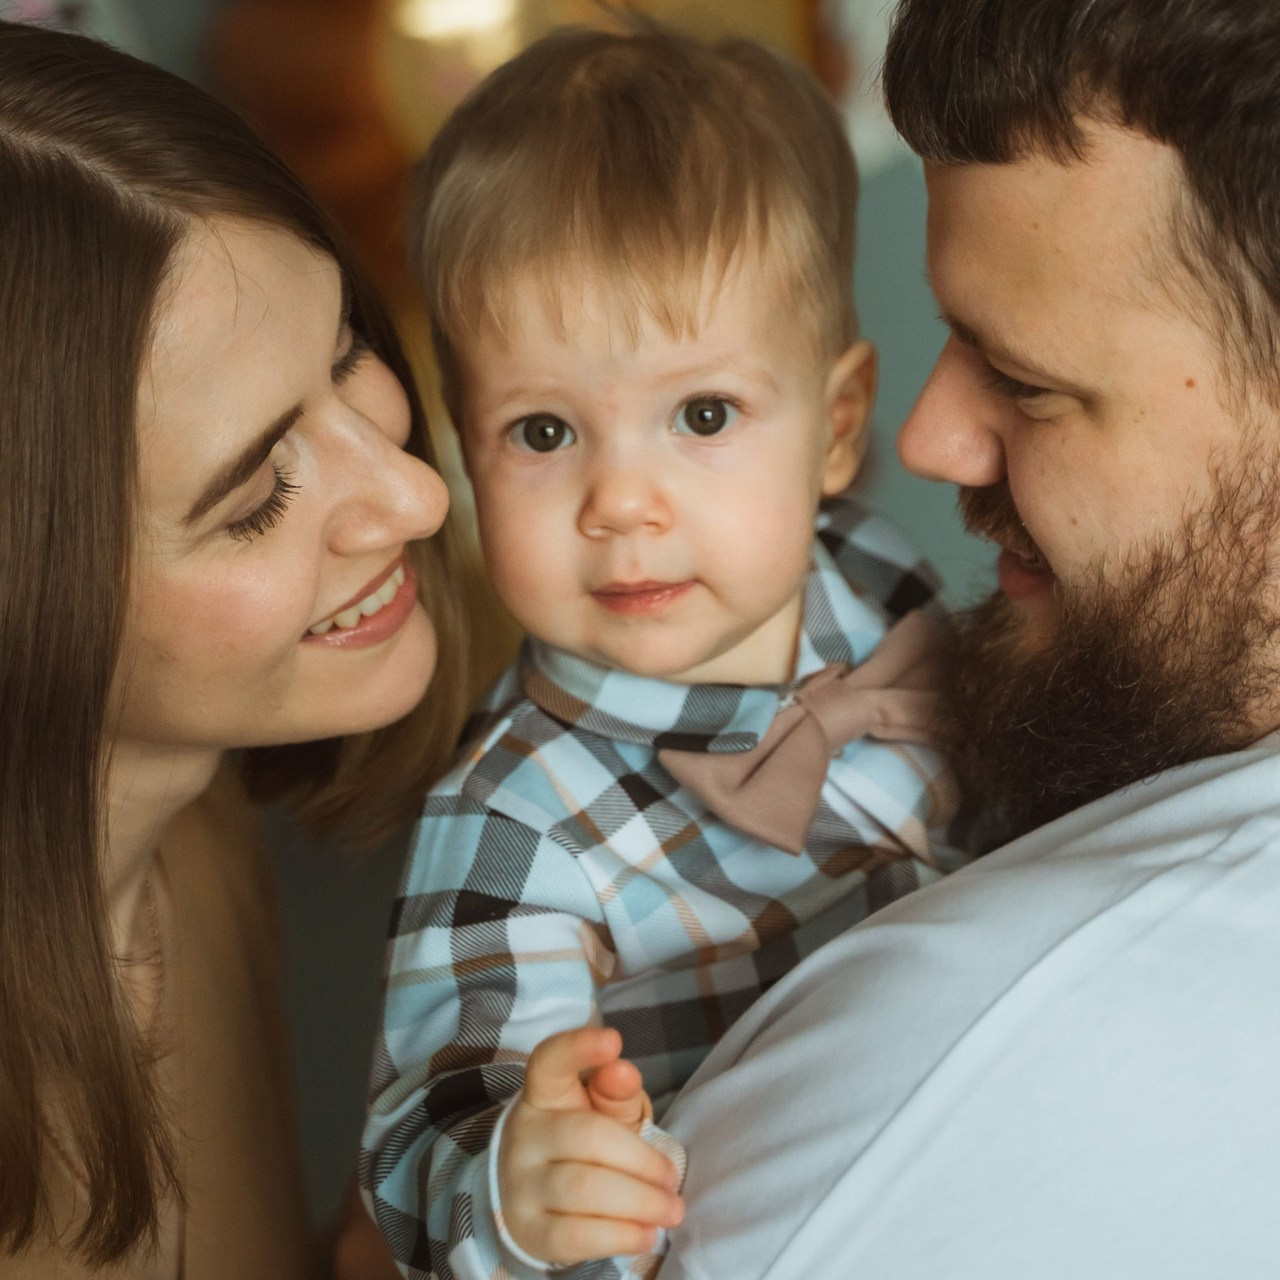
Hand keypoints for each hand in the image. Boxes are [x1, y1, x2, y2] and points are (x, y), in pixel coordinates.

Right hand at [499, 1026, 683, 1266]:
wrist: (537, 1199)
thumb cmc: (582, 1143)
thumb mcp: (601, 1111)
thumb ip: (616, 1092)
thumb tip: (623, 1070)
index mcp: (544, 1093)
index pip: (550, 1060)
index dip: (578, 1047)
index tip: (613, 1040)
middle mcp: (526, 1133)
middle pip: (587, 1136)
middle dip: (641, 1160)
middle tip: (673, 1178)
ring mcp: (521, 1183)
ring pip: (583, 1189)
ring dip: (639, 1201)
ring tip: (671, 1210)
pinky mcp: (529, 1230)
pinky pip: (576, 1236)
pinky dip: (620, 1235)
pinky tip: (647, 1234)